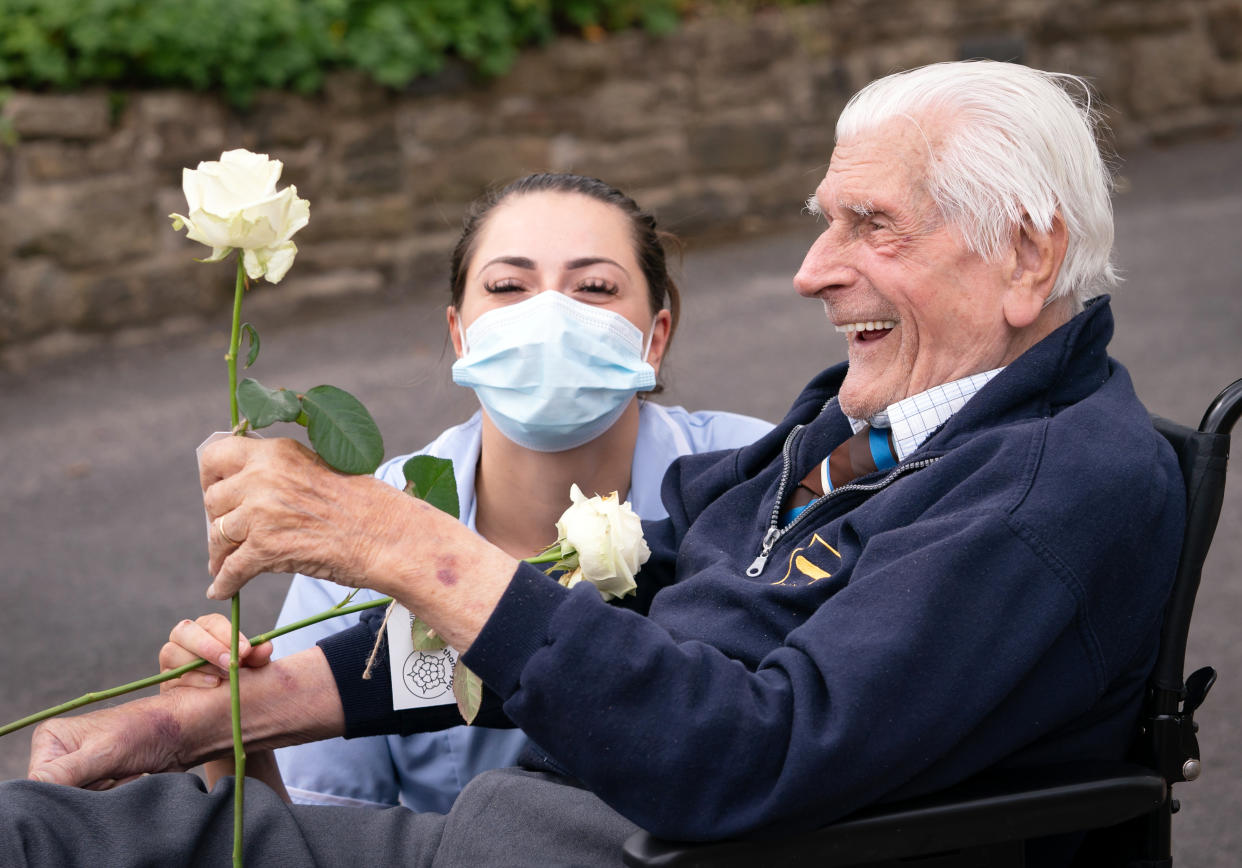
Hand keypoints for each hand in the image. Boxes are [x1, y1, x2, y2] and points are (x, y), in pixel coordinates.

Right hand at [28, 694, 193, 788]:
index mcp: (50, 738)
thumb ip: (67, 771)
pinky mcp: (96, 779)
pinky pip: (95, 802)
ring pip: (79, 801)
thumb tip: (33, 786)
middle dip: (91, 790)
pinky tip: (128, 778)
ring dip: (105, 794)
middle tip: (115, 771)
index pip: (39, 782)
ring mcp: (78, 768)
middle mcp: (58, 753)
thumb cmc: (145, 731)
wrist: (181, 734)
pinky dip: (114, 796)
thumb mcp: (105, 751)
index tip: (99, 770)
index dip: (70, 786)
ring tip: (124, 772)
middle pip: (59, 794)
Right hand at [160, 613, 272, 691]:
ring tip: (223, 677)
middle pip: (184, 631)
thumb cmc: (238, 677)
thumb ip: (258, 656)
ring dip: (200, 664)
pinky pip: (171, 676)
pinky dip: (193, 680)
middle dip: (209, 647)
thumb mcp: (252, 667)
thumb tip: (267, 646)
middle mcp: (184, 638)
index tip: (245, 651)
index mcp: (207, 628)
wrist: (223, 706)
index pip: (212, 622)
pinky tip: (212, 685)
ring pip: (172, 652)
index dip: (227, 634)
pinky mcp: (165, 680)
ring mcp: (171, 659)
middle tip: (230, 663)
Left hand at [201, 435, 518, 652]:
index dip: (211, 478)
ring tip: (223, 564)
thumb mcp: (318, 468)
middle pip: (212, 499)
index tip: (217, 494)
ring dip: (218, 553)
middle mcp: (263, 476)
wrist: (390, 536)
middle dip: (217, 520)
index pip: (215, 455)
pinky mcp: (266, 548)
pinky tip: (222, 590)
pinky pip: (229, 570)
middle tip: (228, 535)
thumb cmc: (365, 505)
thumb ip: (280, 471)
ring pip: (217, 535)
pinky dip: (224, 583)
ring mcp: (262, 512)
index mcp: (276, 452)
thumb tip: (248, 484)